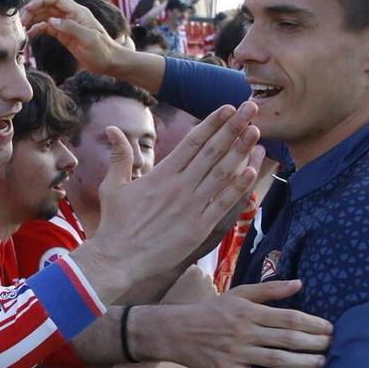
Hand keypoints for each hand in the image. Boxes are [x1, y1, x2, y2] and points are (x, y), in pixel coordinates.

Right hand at [20, 0, 125, 75]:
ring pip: (45, 16)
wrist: (110, 62)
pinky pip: (47, 28)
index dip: (40, 1)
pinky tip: (30, 35)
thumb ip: (70, 28)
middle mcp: (70, 15)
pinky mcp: (64, 35)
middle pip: (47, 6)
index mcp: (77, 12)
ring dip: (33, 19)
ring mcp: (66, 25)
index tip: (27, 9)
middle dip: (33, 10)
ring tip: (22, 27)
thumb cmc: (103, 50)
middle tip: (21, 21)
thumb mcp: (89, 39)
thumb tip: (51, 21)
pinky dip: (38, 29)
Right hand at [73, 103, 261, 297]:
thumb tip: (112, 129)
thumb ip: (120, 156)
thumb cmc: (115, 223)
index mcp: (162, 174)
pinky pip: (222, 204)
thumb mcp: (113, 185)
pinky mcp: (198, 228)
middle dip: (233, 128)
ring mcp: (191, 207)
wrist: (118, 258)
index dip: (212, 123)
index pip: (192, 142)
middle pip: (212, 151)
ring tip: (255, 132)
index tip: (228, 108)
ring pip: (221, 173)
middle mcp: (180, 186)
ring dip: (240, 151)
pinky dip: (238, 188)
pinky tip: (252, 171)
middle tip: (251, 108)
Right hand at [132, 280, 332, 367]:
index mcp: (249, 311)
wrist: (176, 332)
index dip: (313, 323)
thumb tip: (299, 283)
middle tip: (333, 346)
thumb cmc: (211, 312)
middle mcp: (244, 331)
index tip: (330, 328)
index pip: (289, 317)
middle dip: (314, 343)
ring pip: (277, 359)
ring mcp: (236, 353)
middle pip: (287, 339)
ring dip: (303, 362)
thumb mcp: (238, 294)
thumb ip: (269, 290)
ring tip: (322, 363)